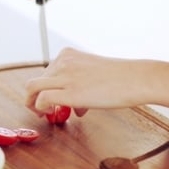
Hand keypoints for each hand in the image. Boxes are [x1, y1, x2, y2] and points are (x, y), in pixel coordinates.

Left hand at [25, 47, 152, 115]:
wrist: (136, 79)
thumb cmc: (122, 78)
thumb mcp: (94, 74)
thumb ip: (81, 86)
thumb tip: (76, 108)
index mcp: (68, 55)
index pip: (46, 73)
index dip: (46, 88)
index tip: (51, 100)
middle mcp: (63, 62)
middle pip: (35, 81)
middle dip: (34, 97)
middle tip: (43, 110)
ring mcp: (65, 76)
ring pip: (31, 88)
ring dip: (32, 103)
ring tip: (43, 114)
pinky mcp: (70, 92)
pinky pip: (42, 99)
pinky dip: (40, 108)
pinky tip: (51, 113)